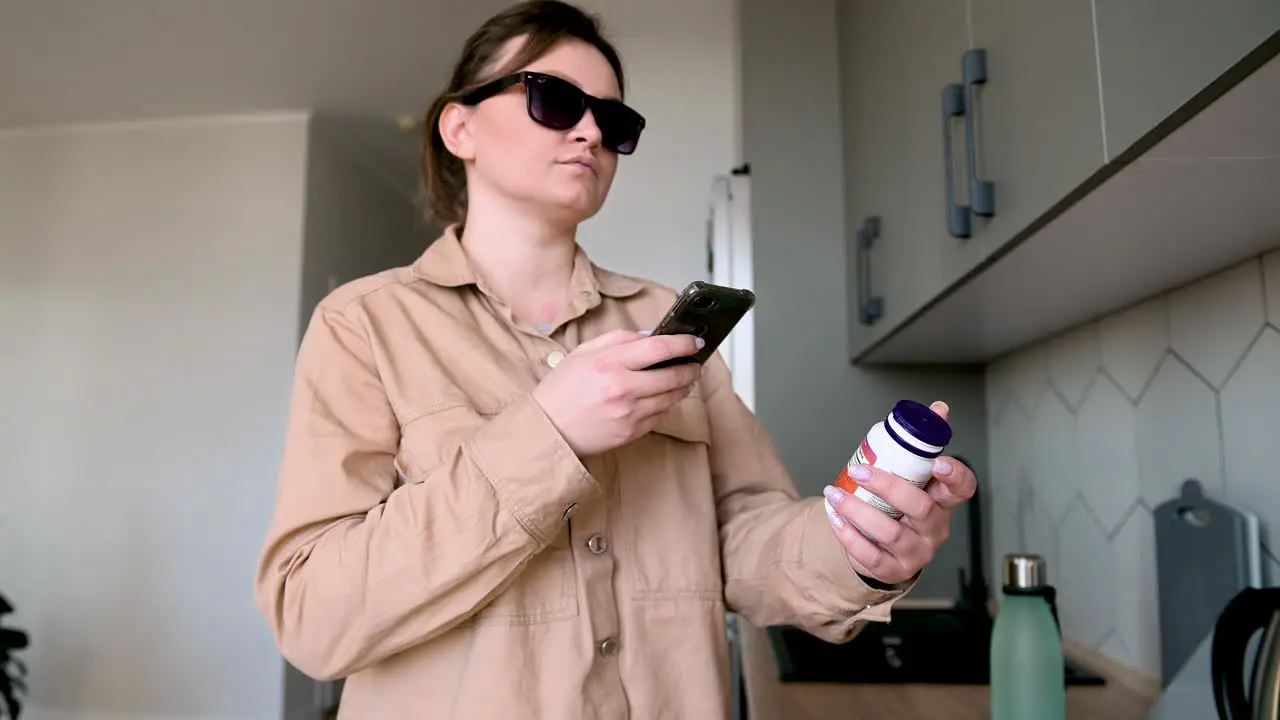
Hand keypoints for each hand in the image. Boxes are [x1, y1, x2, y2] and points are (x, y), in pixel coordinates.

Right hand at [531, 330, 703, 455]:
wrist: (547, 430)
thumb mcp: (583, 353)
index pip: (659, 348)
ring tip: (685, 379)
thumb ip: (619, 339)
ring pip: (671, 398)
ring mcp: (629, 413)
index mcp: (609, 363)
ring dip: (684, 387)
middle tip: (696, 363)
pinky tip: (664, 398)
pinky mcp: (631, 433)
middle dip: (691, 368)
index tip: (694, 342)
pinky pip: (660, 416)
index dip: (683, 344)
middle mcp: (622, 388)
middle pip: (672, 374)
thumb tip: (650, 335)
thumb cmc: (561, 390)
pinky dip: (667, 405)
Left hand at [822, 402, 977, 586]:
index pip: (963, 488)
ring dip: (857, 511)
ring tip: (834, 494)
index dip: (956, 475)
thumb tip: (938, 407)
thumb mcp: (912, 478)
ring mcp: (916, 552)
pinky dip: (849, 536)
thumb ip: (920, 445)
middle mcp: (934, 528)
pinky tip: (834, 518)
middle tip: (860, 472)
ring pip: (890, 533)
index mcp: (943, 501)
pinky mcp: (893, 569)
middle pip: (920, 508)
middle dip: (888, 487)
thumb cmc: (900, 507)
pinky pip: (870, 555)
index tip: (938, 461)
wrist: (885, 549)